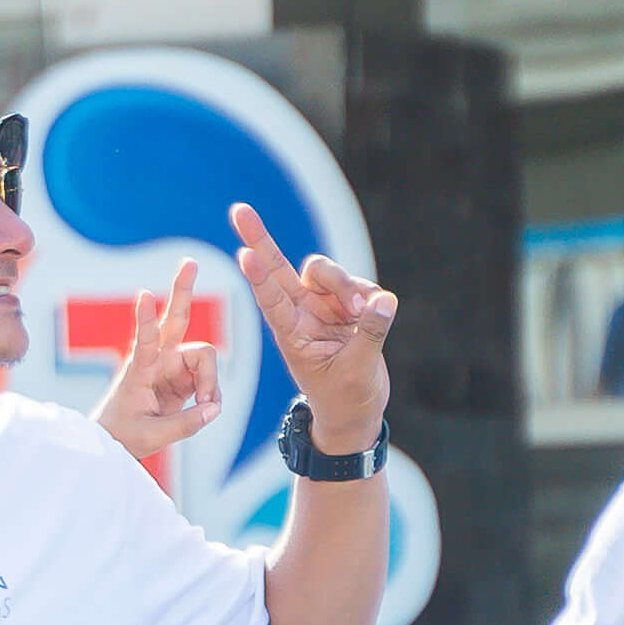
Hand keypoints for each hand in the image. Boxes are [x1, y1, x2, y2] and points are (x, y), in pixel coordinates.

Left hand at [93, 264, 217, 468]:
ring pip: (205, 355)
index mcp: (139, 369)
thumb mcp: (152, 437)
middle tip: (190, 262)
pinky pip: (209, 377)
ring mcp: (172, 365)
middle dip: (183, 291)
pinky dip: (212, 393)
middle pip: (176, 318)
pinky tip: (206, 408)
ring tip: (207, 406)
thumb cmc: (123, 434)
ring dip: (211, 380)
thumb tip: (215, 408)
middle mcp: (157, 359)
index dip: (145, 319)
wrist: (118, 439)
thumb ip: (186, 424)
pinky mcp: (184, 376)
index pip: (144, 341)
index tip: (142, 295)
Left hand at [225, 203, 397, 453]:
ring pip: (326, 271)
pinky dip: (369, 294)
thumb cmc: (346, 398)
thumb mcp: (357, 371)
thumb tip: (384, 299)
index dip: (260, 277)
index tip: (244, 255)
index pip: (271, 299)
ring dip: (345, 284)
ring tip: (362, 310)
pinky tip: (376, 311)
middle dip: (259, 237)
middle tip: (239, 211)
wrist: (356, 412)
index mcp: (292, 333)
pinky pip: (359, 283)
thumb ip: (370, 333)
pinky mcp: (348, 304)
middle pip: (279, 267)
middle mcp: (302, 313)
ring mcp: (323, 305)